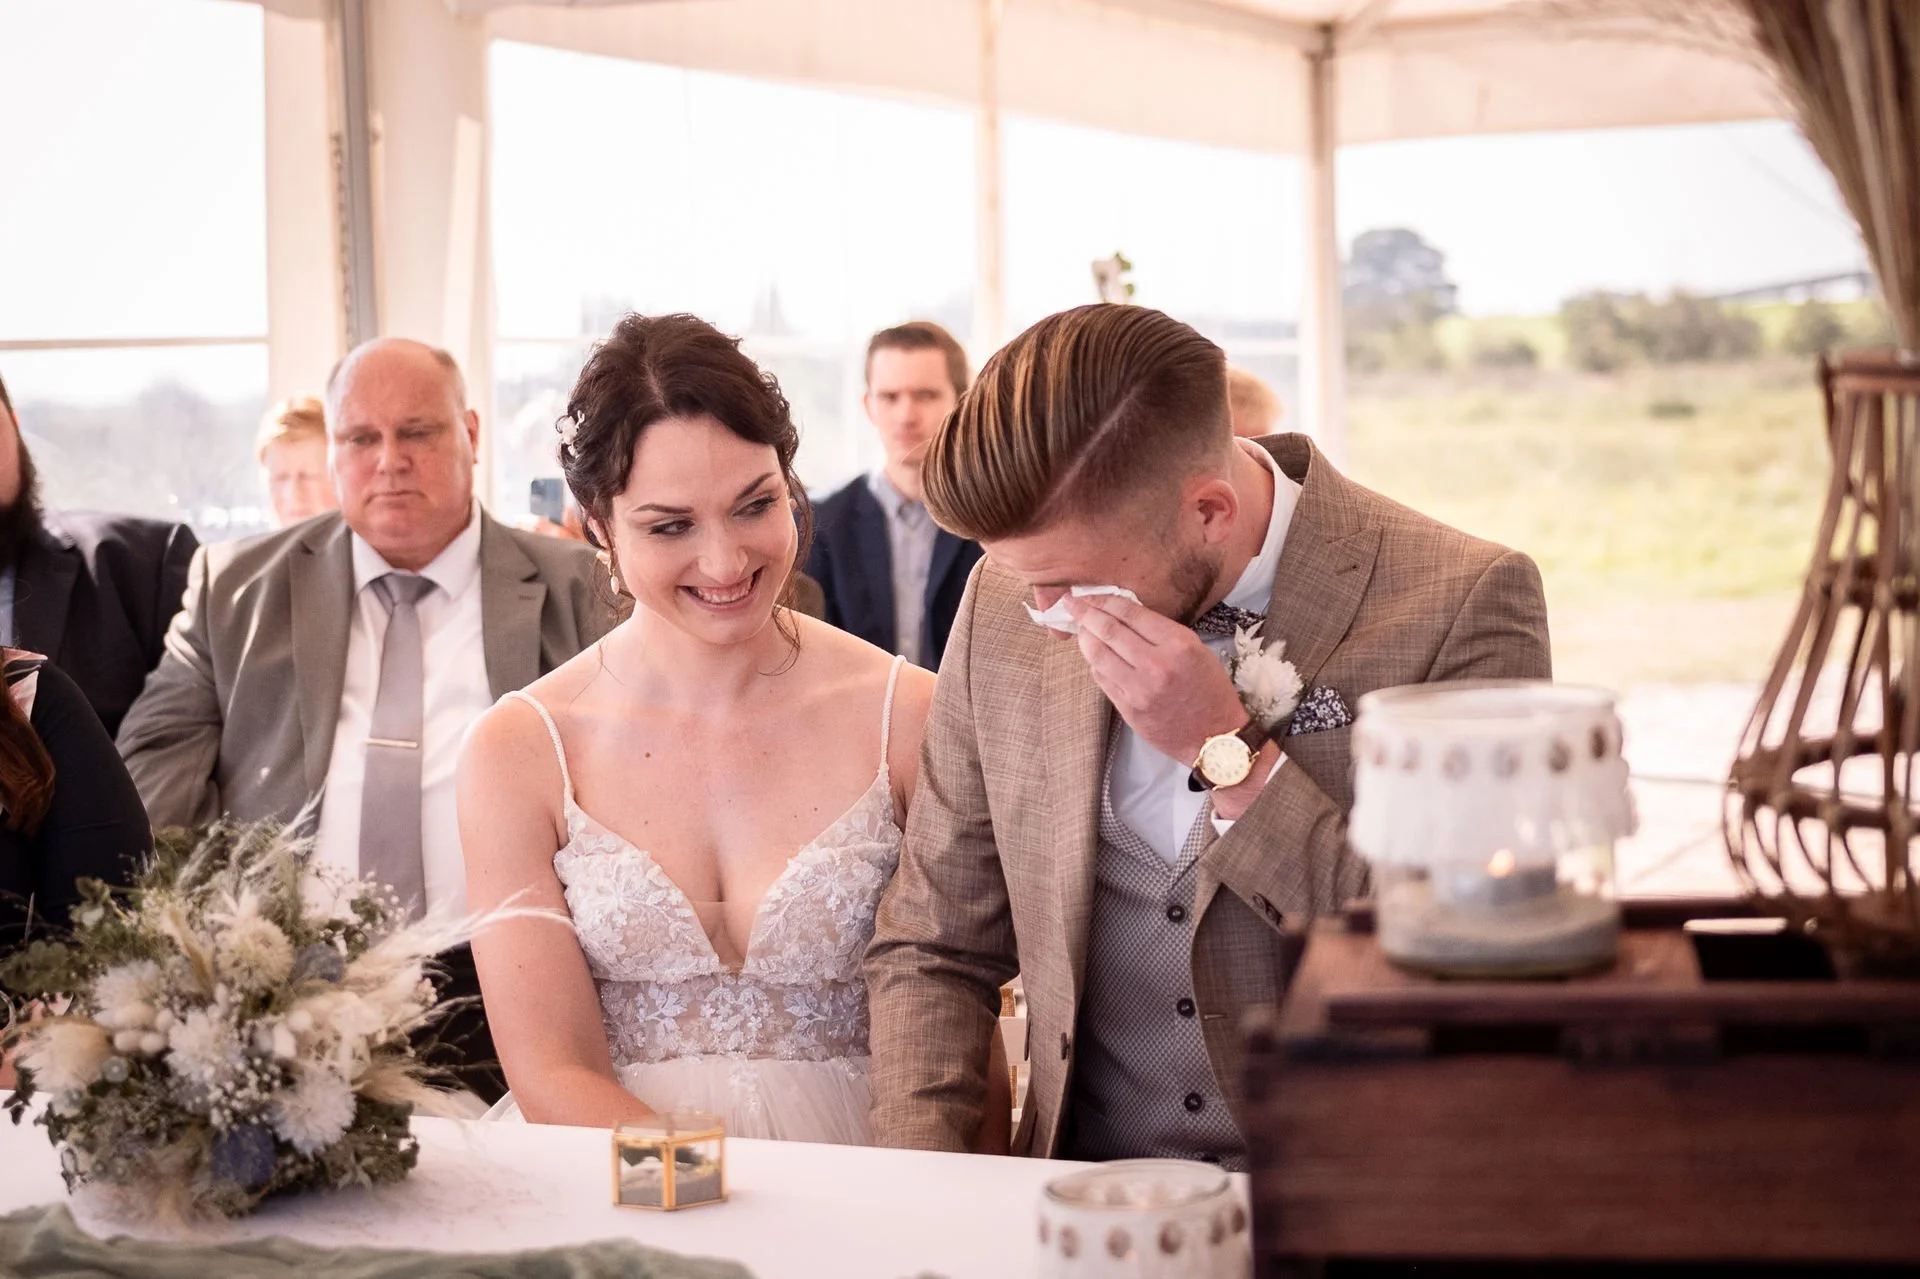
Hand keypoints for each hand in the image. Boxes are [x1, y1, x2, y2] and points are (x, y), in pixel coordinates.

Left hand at [1065, 593, 1246, 765]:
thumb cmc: (1210, 690)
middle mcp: (1157, 664)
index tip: (1090, 595)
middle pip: (1109, 631)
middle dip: (1086, 613)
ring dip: (1085, 638)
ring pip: (1098, 655)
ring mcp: (1139, 689)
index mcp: (1178, 644)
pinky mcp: (1128, 709)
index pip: (1130, 613)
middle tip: (1072, 604)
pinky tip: (1095, 655)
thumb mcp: (1196, 650)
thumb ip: (1161, 632)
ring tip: (1081, 629)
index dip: (1104, 600)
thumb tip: (1123, 616)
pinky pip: (1102, 679)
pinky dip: (1095, 663)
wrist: (1215, 737)